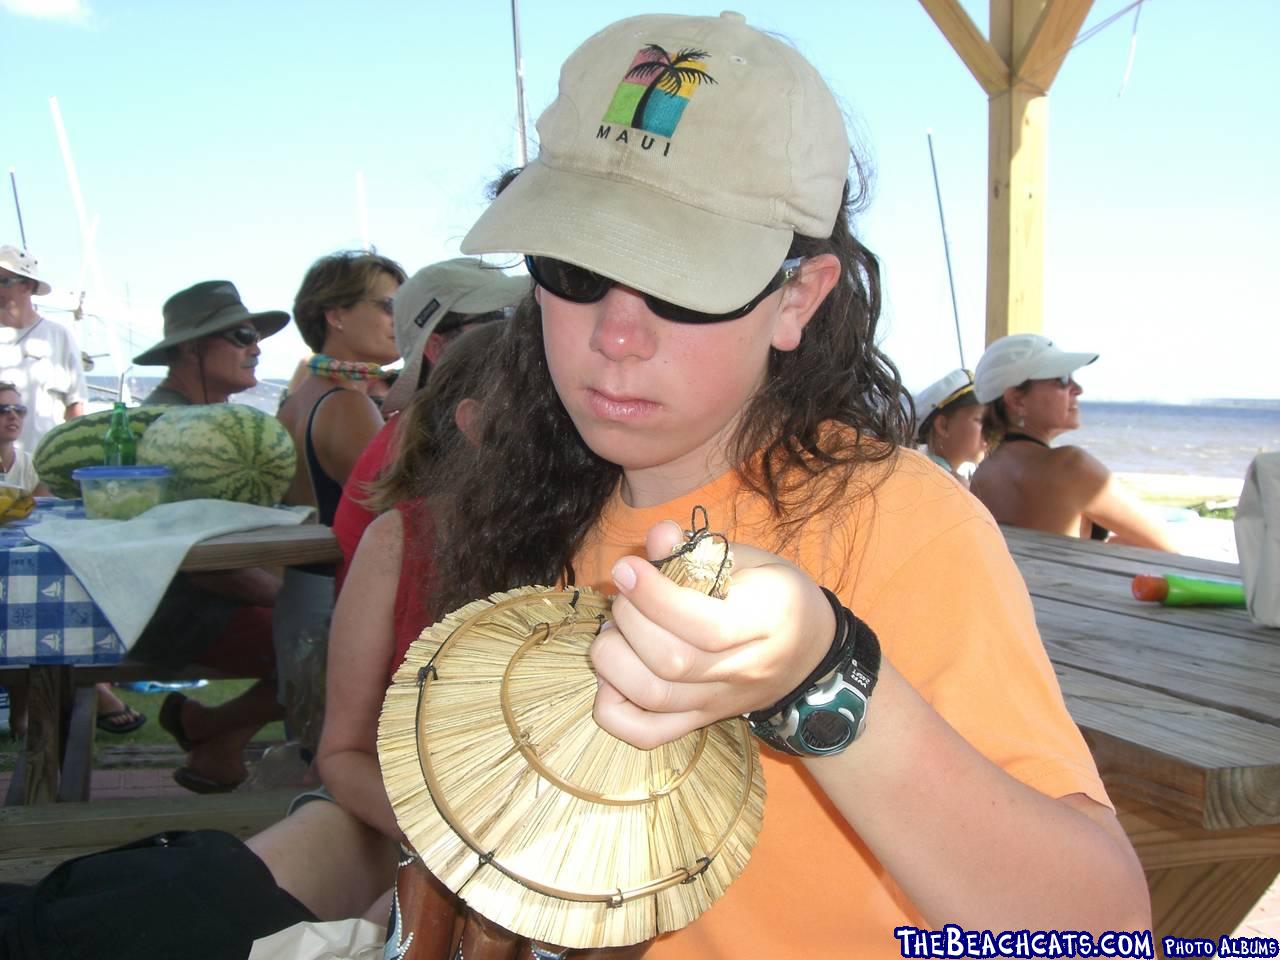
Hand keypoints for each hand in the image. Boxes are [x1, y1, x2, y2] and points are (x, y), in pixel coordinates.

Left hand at [590, 520, 835, 748]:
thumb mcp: (751, 560)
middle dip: (630, 621)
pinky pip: (648, 733)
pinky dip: (614, 710)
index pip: (702, 624)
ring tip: (615, 630)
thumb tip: (657, 536)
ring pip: (654, 696)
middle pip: (673, 662)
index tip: (628, 569)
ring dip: (615, 659)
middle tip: (625, 595)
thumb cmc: (777, 596)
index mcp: (766, 619)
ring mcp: (719, 702)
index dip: (654, 596)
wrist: (812, 653)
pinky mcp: (700, 720)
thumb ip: (700, 549)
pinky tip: (612, 676)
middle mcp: (743, 670)